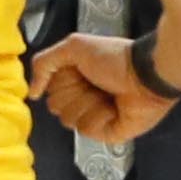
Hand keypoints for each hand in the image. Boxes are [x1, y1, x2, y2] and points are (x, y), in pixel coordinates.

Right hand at [27, 32, 180, 148]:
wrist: (148, 75)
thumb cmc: (116, 58)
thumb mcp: (73, 47)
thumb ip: (43, 63)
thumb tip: (33, 91)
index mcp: (73, 79)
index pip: (49, 90)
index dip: (62, 81)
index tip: (79, 72)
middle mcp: (82, 98)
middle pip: (56, 107)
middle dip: (75, 93)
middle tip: (94, 83)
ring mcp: (94, 116)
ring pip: (69, 120)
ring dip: (88, 104)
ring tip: (107, 95)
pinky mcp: (107, 132)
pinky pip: (87, 130)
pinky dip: (101, 116)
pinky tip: (114, 108)